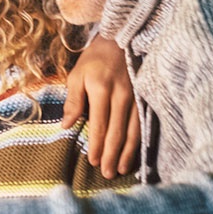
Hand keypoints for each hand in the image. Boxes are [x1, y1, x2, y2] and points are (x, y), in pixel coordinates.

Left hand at [63, 34, 139, 177]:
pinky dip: (140, 141)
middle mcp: (122, 95)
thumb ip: (73, 101)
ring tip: (121, 169)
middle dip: (112, 155)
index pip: (100, 124)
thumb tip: (66, 126)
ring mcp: (137, 97)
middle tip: (108, 173)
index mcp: (101, 89)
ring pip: (134, 131)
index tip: (94, 161)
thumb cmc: (94, 59)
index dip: (97, 145)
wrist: (121, 40)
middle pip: (118, 132)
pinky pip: (144, 124)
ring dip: (128, 152)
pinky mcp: (146, 98)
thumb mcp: (76, 75)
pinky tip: (137, 153)